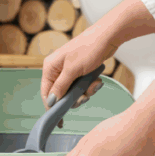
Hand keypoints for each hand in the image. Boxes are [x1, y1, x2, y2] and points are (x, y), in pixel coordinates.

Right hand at [40, 0, 154, 109]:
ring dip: (85, 92)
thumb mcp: (72, 70)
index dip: (53, 106)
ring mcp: (70, 70)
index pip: (47, 93)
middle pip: (61, 94)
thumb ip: (60, 87)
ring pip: (74, 92)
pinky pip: (83, 86)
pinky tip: (97, 81)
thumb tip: (51, 102)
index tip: (59, 119)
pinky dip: (91, 86)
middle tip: (84, 96)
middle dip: (75, 98)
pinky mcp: (81, 71)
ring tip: (94, 85)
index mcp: (50, 67)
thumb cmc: (88, 48)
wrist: (107, 37)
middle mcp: (58, 69)